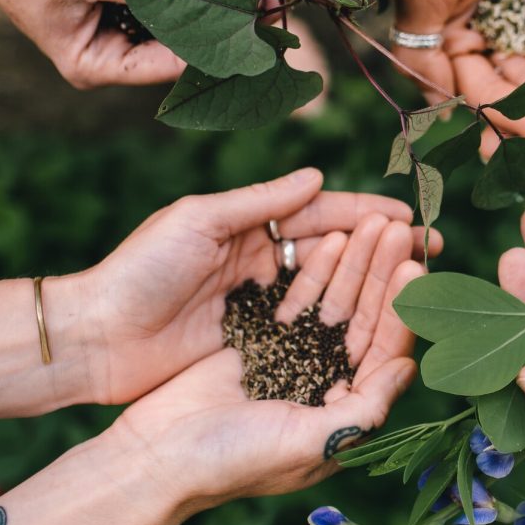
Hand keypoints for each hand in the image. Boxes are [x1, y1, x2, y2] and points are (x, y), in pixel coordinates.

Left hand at [63, 167, 435, 405]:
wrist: (94, 339)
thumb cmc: (137, 271)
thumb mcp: (198, 222)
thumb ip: (259, 202)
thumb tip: (318, 177)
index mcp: (248, 226)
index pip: (321, 215)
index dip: (367, 216)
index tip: (411, 219)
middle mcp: (261, 263)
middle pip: (335, 254)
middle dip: (382, 251)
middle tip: (430, 252)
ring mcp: (261, 306)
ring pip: (328, 292)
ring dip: (370, 288)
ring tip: (416, 287)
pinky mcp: (256, 347)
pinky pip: (307, 333)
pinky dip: (342, 329)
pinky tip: (377, 333)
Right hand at [110, 250, 423, 513]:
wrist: (156, 456)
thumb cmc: (233, 462)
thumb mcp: (307, 443)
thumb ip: (363, 409)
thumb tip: (409, 368)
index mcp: (346, 411)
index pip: (385, 350)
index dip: (401, 307)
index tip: (415, 265)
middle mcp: (328, 382)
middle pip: (367, 318)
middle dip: (383, 273)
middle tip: (398, 230)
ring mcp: (296, 359)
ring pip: (338, 302)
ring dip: (356, 264)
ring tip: (372, 224)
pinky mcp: (264, 340)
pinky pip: (299, 299)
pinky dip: (316, 271)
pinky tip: (331, 240)